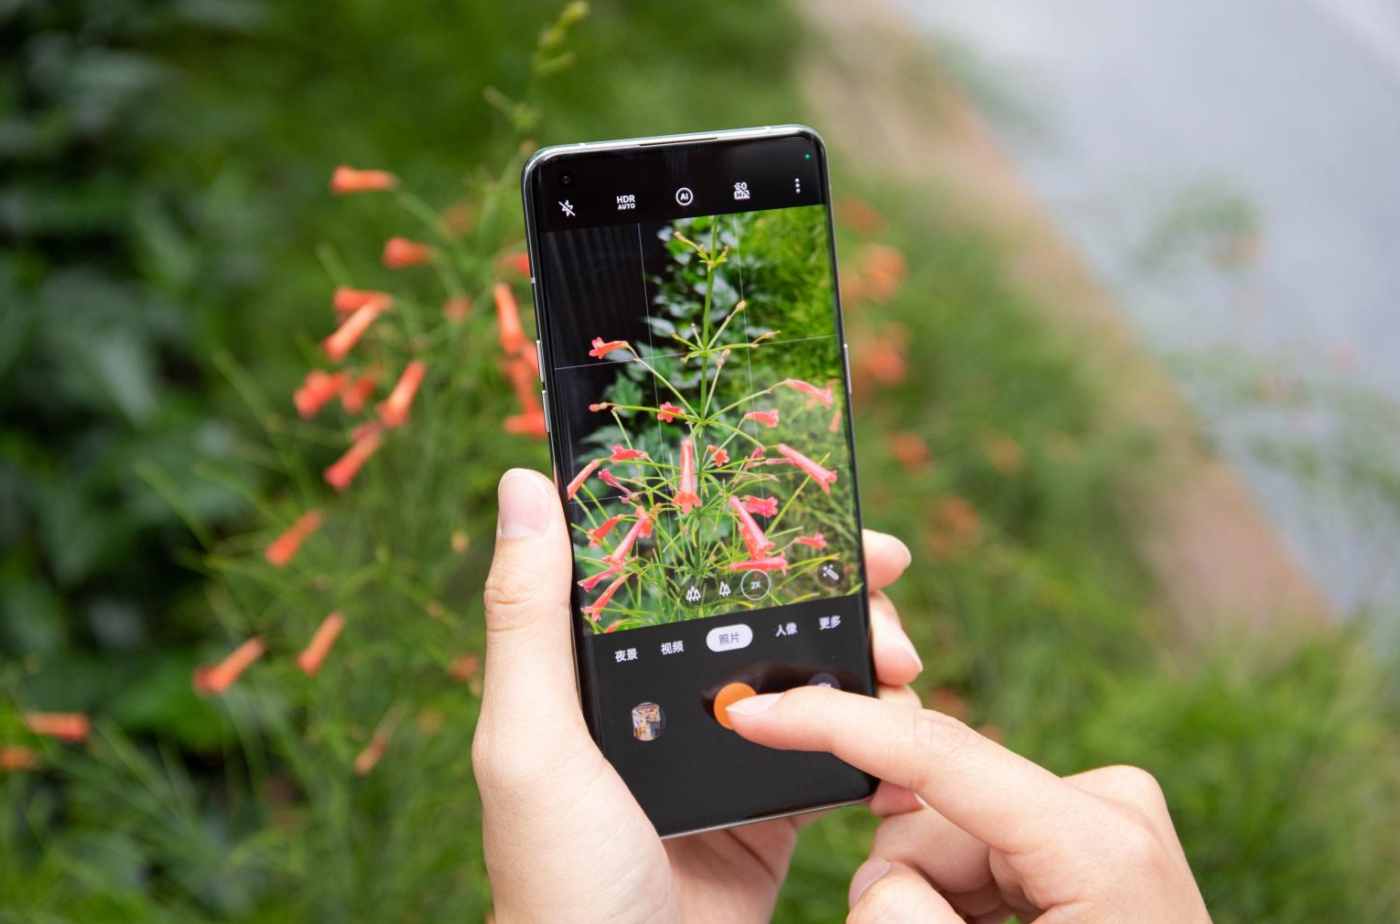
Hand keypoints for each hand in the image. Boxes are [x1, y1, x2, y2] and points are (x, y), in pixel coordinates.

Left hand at [473, 469, 923, 923]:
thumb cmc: (556, 875)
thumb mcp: (530, 741)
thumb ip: (527, 619)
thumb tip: (522, 485)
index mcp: (605, 666)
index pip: (680, 561)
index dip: (747, 518)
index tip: (811, 498)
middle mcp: (666, 694)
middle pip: (760, 605)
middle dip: (834, 579)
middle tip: (891, 571)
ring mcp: (725, 746)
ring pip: (809, 665)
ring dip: (866, 648)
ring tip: (904, 661)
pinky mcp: (772, 801)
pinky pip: (835, 746)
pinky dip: (874, 731)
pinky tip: (902, 727)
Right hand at [727, 689, 1210, 922]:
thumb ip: (906, 916)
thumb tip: (881, 875)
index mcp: (1096, 843)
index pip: (938, 754)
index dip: (834, 726)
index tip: (755, 715)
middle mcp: (1107, 805)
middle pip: (931, 813)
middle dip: (912, 885)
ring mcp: (1103, 815)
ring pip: (946, 832)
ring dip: (938, 898)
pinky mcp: (1090, 831)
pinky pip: (979, 845)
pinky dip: (965, 897)